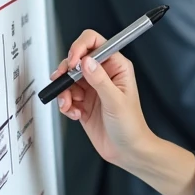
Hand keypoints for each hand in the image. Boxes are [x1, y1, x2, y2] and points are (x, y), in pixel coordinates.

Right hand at [53, 29, 153, 167]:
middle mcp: (104, 74)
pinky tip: (74, 113)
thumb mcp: (116, 101)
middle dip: (66, 71)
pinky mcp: (83, 102)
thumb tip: (86, 62)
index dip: (80, 48)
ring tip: (69, 105)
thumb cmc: (131, 126)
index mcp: (117, 67)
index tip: (73, 63)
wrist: (127, 151)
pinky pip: (66, 96)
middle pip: (76, 59)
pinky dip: (65, 104)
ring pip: (68, 79)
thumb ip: (100, 80)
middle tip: (63, 82)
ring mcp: (92, 88)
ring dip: (64, 91)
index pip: (95, 43)